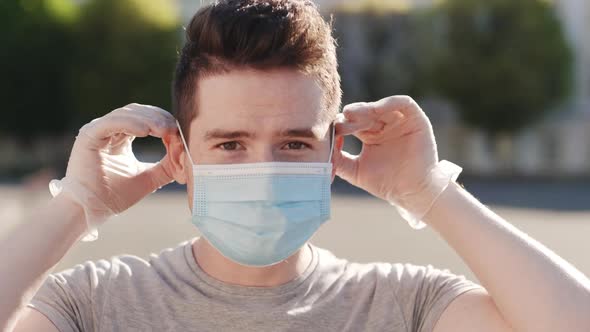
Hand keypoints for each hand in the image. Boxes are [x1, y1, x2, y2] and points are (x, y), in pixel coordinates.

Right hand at [51, 103, 176, 235]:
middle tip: (173, 128)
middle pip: (138, 112)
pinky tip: (145, 132)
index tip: (179, 132)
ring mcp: (98, 130)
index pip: (146, 118)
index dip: (163, 122)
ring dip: (148, 120)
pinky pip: (111, 123)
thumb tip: (186, 157)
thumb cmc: (115, 195)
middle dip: (158, 118)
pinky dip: (130, 124)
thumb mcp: (150, 178)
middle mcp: (109, 130)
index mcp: (122, 136)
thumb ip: (167, 166)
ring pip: (126, 114)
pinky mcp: (89, 136)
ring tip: (163, 130)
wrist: (92, 210)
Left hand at [333, 95, 438, 202]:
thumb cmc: (385, 184)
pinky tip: (376, 109)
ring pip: (380, 107)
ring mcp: (400, 122)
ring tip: (353, 115)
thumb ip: (338, 160)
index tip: (332, 130)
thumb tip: (320, 150)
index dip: (342, 124)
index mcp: (370, 136)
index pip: (352, 123)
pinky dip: (389, 103)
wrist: (411, 193)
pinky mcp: (415, 119)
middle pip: (365, 113)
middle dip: (352, 115)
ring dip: (366, 109)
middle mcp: (384, 126)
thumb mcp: (355, 171)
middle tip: (342, 120)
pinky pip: (403, 103)